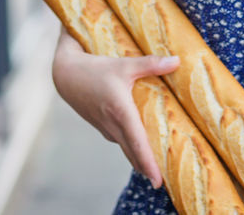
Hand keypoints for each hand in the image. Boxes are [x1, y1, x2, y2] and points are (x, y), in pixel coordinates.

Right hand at [51, 29, 180, 188]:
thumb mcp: (124, 64)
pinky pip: (121, 141)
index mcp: (120, 111)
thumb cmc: (96, 69)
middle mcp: (113, 125)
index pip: (137, 143)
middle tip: (162, 182)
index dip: (148, 163)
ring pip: (127, 148)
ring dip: (140, 159)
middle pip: (133, 153)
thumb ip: (151, 64)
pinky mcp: (103, 127)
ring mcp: (106, 128)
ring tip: (157, 169)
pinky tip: (141, 148)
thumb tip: (177, 61)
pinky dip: (132, 148)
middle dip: (148, 169)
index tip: (157, 180)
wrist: (66, 76)